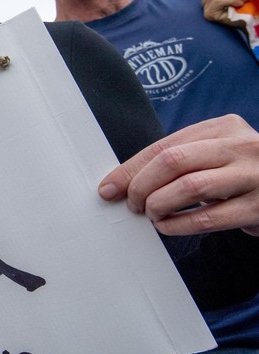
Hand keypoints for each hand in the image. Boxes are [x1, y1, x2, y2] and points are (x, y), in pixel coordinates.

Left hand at [98, 115, 258, 235]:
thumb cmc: (240, 172)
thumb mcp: (214, 154)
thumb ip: (177, 161)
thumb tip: (121, 182)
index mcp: (223, 127)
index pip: (165, 146)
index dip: (131, 168)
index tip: (109, 187)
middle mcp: (240, 146)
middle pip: (173, 161)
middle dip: (141, 185)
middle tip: (133, 203)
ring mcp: (253, 176)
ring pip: (190, 187)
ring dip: (159, 204)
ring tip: (151, 214)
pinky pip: (208, 217)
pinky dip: (179, 224)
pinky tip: (168, 226)